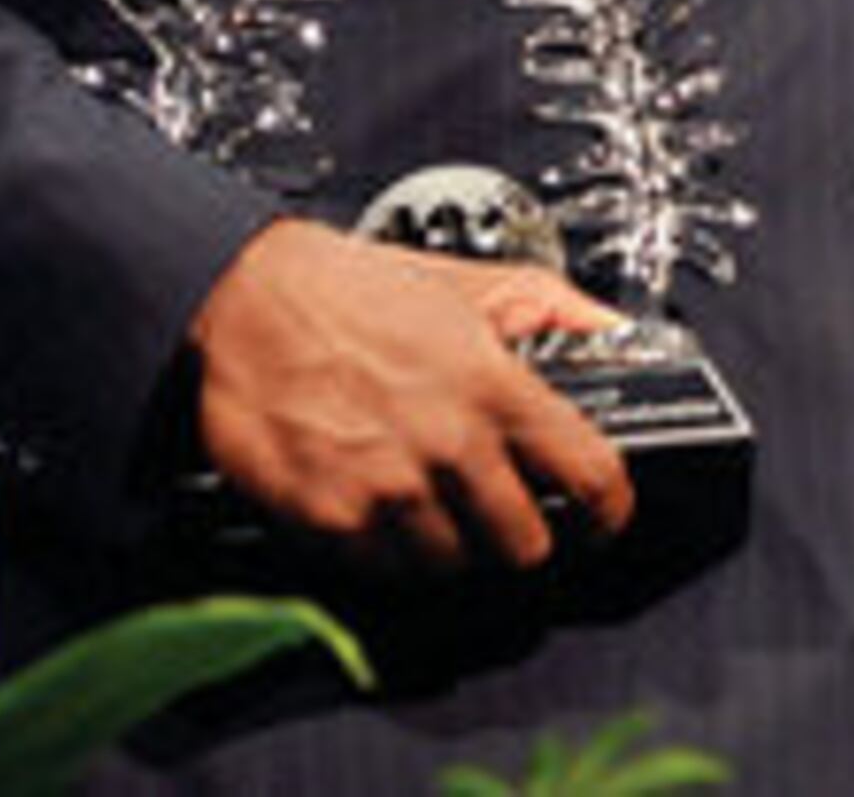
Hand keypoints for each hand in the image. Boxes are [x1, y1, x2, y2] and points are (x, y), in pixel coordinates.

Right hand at [186, 218, 636, 571]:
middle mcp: (448, 444)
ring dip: (452, 549)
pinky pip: (383, 571)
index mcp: (494, 386)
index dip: (609, 511)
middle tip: (507, 520)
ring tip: (436, 509)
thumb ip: (549, 307)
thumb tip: (607, 325)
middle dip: (523, 537)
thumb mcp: (466, 282)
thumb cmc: (349, 289)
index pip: (589, 474)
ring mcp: (388, 487)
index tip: (605, 522)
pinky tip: (382, 513)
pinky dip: (388, 554)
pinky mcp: (329, 517)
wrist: (244, 298)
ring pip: (453, 566)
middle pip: (524, 543)